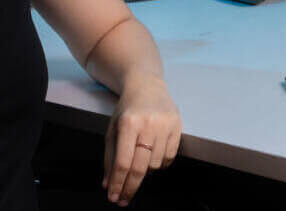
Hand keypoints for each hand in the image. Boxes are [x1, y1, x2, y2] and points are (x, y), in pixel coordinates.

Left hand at [102, 73, 180, 205]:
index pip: (123, 162)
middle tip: (123, 198)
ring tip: (138, 164)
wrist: (146, 86)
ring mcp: (165, 125)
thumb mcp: (113, 128)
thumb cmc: (127, 109)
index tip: (113, 196)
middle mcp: (148, 124)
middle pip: (140, 167)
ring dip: (145, 171)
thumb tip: (108, 183)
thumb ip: (109, 156)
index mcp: (128, 123)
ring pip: (155, 165)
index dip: (117, 183)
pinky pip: (169, 158)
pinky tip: (152, 157)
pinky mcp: (177, 127)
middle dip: (130, 187)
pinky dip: (159, 163)